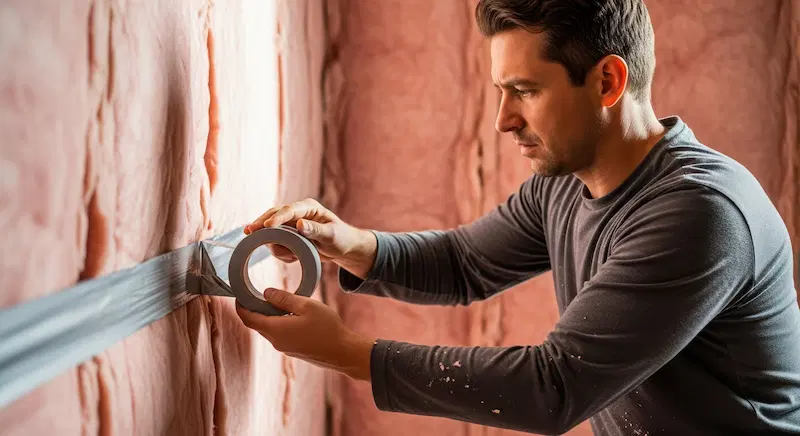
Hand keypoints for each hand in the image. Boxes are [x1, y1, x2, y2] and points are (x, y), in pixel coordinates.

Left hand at [236, 287, 374, 380]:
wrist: (343, 352)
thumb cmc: (327, 327)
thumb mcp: (306, 305)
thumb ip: (284, 299)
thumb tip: (266, 293)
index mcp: (276, 329)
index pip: (248, 318)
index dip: (240, 307)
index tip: (239, 295)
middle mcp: (276, 341)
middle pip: (257, 324)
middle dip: (253, 310)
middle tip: (256, 294)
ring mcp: (285, 348)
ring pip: (269, 330)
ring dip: (267, 317)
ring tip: (276, 302)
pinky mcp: (293, 350)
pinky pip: (279, 335)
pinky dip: (278, 324)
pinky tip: (290, 315)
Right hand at [245, 198, 376, 278]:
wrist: (343, 248)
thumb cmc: (341, 238)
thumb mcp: (332, 235)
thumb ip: (316, 230)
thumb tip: (300, 224)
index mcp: (308, 208)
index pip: (289, 210)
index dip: (276, 218)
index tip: (266, 226)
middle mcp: (297, 214)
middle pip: (273, 216)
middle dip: (261, 224)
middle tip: (248, 232)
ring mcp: (291, 225)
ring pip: (272, 233)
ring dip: (276, 245)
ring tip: (291, 256)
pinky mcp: (288, 236)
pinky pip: (277, 245)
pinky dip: (282, 253)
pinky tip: (293, 258)